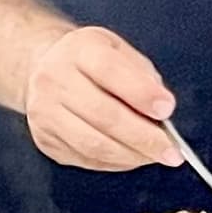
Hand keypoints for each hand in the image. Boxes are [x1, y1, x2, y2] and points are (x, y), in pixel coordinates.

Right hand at [21, 27, 180, 171]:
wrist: (41, 68)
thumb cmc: (88, 61)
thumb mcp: (118, 50)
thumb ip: (141, 76)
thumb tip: (161, 111)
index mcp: (79, 50)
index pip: (110, 71)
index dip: (141, 93)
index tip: (167, 109)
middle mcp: (55, 80)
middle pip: (104, 115)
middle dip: (143, 138)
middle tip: (170, 151)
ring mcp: (45, 113)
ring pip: (94, 144)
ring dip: (131, 155)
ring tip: (155, 157)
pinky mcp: (45, 139)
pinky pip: (86, 158)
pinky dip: (116, 162)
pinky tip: (132, 156)